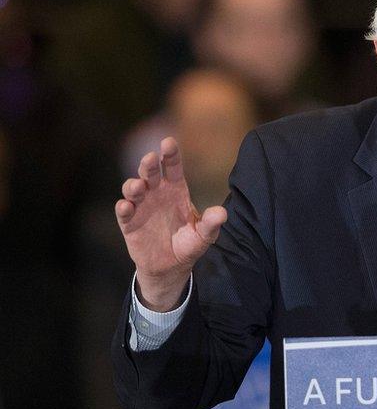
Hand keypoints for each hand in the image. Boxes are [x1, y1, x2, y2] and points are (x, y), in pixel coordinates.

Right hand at [115, 137, 226, 310]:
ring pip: (133, 189)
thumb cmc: (189, 244)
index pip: (173, 168)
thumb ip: (211, 224)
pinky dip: (123, 207)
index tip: (168, 142)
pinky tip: (126, 206)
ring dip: (133, 185)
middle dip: (149, 165)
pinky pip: (123, 212)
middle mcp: (157, 193)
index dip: (170, 155)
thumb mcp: (204, 236)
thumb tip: (222, 213)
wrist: (171, 266)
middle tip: (150, 158)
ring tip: (138, 186)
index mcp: (176, 190)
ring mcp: (141, 206)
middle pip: (151, 173)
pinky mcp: (129, 222)